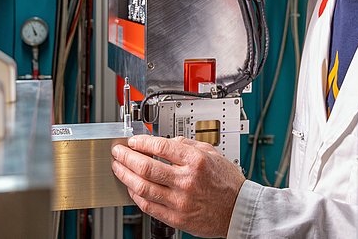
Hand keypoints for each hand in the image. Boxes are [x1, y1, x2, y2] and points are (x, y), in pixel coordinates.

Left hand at [111, 135, 245, 237]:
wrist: (239, 210)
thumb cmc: (228, 183)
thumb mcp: (212, 153)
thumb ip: (187, 144)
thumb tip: (165, 141)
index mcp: (196, 161)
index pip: (159, 147)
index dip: (141, 142)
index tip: (133, 141)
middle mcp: (186, 181)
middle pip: (145, 167)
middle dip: (126, 157)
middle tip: (118, 152)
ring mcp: (180, 201)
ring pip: (142, 187)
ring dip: (125, 175)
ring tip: (119, 168)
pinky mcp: (176, 218)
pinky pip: (148, 206)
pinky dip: (136, 195)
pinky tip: (131, 187)